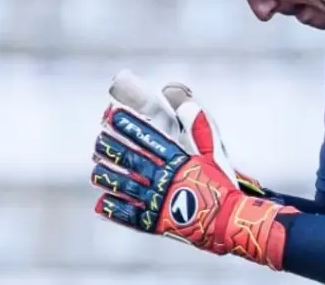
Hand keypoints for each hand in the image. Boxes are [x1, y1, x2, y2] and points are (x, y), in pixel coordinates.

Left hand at [89, 71, 296, 268]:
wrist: (228, 221)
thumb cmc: (222, 186)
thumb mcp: (214, 154)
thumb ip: (201, 129)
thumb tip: (188, 104)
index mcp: (179, 160)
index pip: (149, 138)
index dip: (130, 126)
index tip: (113, 116)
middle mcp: (165, 178)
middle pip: (131, 159)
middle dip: (112, 147)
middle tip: (98, 139)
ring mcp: (158, 201)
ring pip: (125, 184)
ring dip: (108, 175)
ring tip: (96, 168)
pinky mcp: (155, 222)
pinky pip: (129, 214)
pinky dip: (114, 208)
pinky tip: (101, 202)